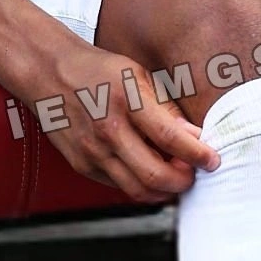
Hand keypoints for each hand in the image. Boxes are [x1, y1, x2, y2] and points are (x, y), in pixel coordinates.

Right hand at [21, 42, 219, 201]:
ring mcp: (92, 150)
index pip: (170, 137)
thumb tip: (194, 136)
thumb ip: (166, 107)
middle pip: (155, 174)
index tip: (212, 159)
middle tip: (195, 173)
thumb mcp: (136, 74)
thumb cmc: (95, 70)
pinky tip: (149, 174)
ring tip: (176, 178)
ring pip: (137, 189)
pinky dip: (140, 186)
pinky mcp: (81, 164)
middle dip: (183, 180)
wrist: (48, 73)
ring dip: (164, 190)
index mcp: (126, 98)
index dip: (197, 154)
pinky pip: (118, 186)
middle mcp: (107, 128)